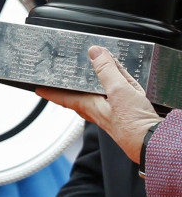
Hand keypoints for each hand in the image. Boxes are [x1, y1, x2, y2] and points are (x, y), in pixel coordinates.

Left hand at [38, 46, 161, 162]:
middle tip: (62, 83)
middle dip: (71, 90)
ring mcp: (114, 116)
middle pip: (80, 98)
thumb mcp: (118, 91)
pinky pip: (117, 100)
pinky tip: (123, 86)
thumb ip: (107, 71)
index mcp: (90, 107)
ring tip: (91, 77)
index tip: (38, 89)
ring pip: (99, 98)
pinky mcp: (129, 117)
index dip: (51, 92)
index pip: (64, 97)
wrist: (157, 144)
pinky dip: (115, 90)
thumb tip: (94, 52)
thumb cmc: (135, 125)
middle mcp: (100, 112)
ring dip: (94, 88)